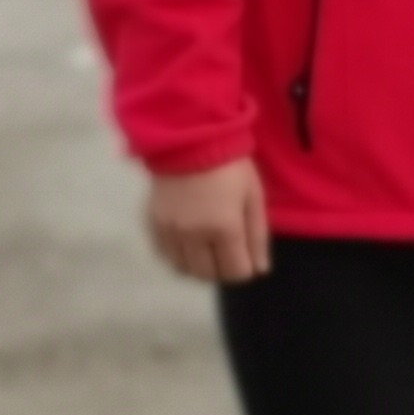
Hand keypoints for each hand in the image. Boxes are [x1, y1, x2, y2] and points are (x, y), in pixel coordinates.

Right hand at [144, 157, 271, 283]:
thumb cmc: (231, 167)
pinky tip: (190, 242)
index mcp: (224, 228)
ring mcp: (170, 231)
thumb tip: (259, 270)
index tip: (247, 258)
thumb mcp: (253, 197)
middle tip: (229, 253)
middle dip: (223, 270)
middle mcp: (193, 235)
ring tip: (209, 249)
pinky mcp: (154, 224)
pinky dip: (180, 256)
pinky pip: (166, 255)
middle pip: (208, 275)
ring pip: (184, 269)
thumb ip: (257, 237)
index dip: (245, 269)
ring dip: (200, 265)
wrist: (190, 140)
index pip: (235, 272)